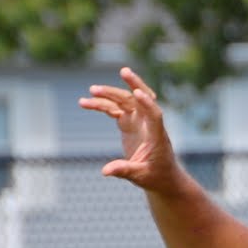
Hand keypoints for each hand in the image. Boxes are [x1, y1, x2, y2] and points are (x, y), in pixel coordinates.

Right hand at [78, 67, 183, 192]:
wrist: (162, 176)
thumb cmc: (156, 176)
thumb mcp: (140, 176)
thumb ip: (124, 170)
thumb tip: (105, 171)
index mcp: (157, 136)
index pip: (155, 115)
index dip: (148, 104)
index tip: (138, 93)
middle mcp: (149, 124)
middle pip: (141, 100)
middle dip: (134, 85)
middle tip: (124, 71)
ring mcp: (139, 121)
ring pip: (125, 101)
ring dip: (110, 94)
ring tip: (91, 91)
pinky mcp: (129, 123)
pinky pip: (115, 109)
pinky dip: (101, 105)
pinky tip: (85, 103)